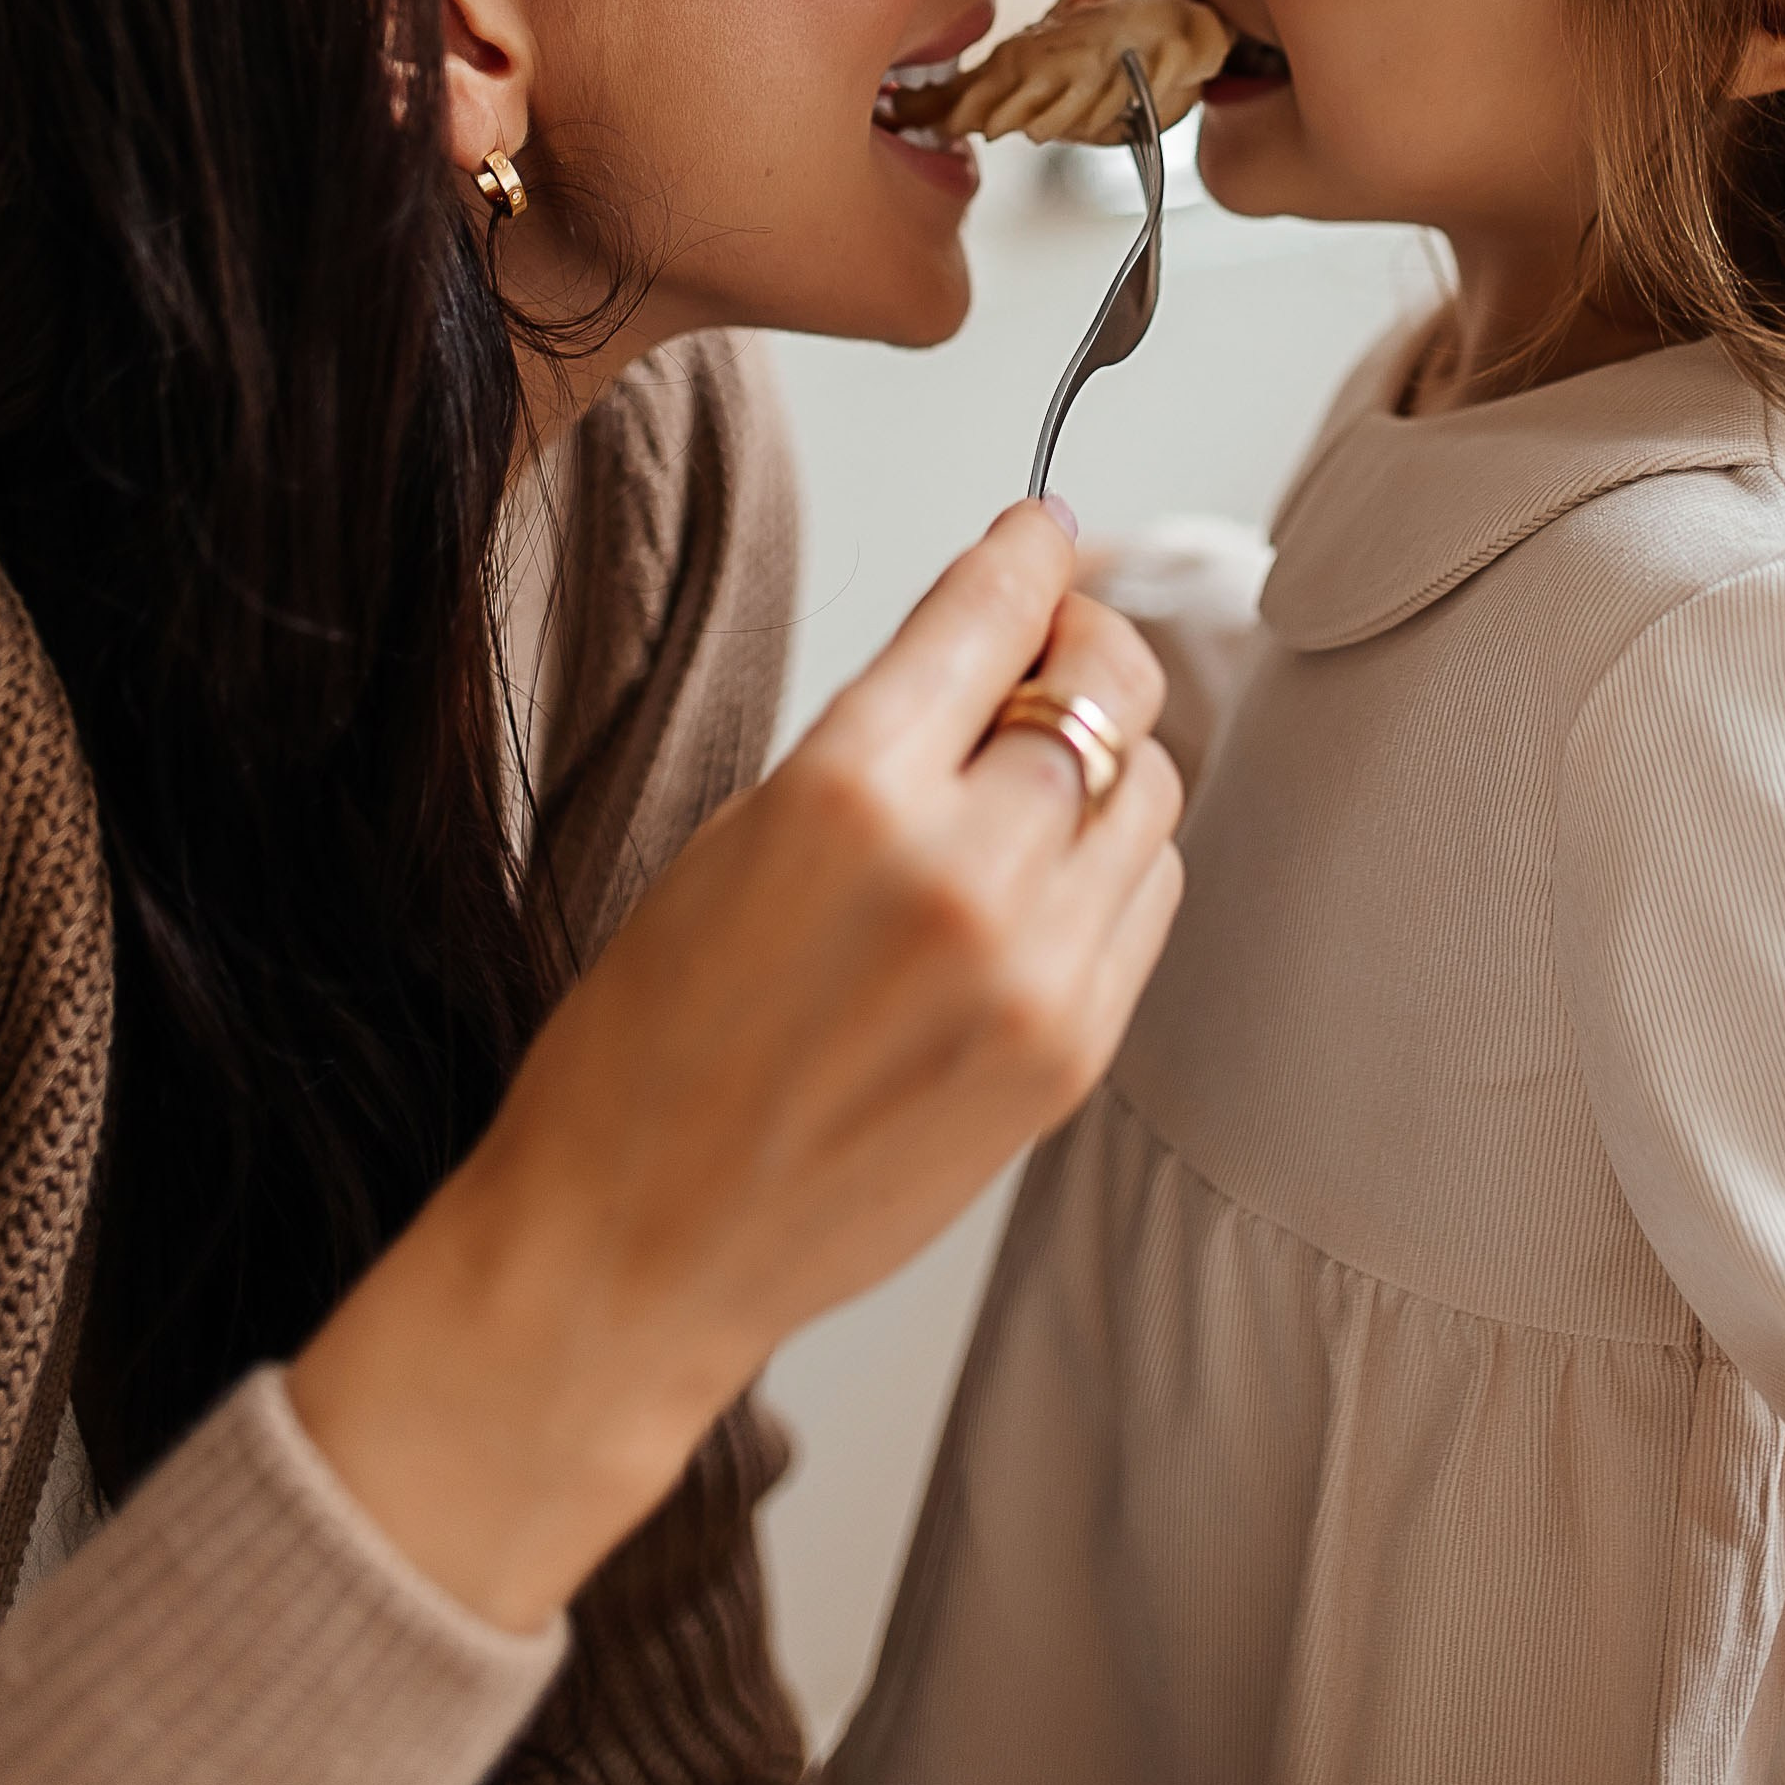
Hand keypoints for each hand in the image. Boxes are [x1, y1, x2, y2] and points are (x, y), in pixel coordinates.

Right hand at [290, 501, 1180, 1630]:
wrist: (634, 1253)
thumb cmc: (647, 1046)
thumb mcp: (737, 833)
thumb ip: (881, 737)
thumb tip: (987, 649)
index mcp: (849, 792)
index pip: (995, 613)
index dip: (1030, 552)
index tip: (1044, 531)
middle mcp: (963, 873)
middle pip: (1109, 687)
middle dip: (1081, 643)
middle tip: (1045, 645)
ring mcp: (1035, 973)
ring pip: (1151, 789)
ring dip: (1104, 760)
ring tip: (1026, 785)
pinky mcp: (1073, 1055)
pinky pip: (1149, 898)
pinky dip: (1114, 862)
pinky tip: (1040, 878)